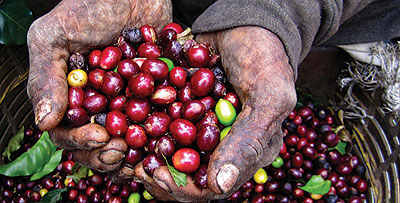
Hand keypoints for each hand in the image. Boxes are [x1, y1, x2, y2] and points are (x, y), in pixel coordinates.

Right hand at [27, 0, 171, 170]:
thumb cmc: (90, 6)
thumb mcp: (55, 35)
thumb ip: (45, 76)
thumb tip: (44, 123)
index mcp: (71, 96)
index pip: (67, 131)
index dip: (80, 142)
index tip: (99, 138)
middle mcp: (98, 104)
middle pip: (98, 143)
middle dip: (107, 154)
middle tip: (119, 152)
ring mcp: (127, 102)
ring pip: (127, 140)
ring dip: (134, 154)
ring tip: (142, 157)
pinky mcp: (154, 95)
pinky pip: (157, 121)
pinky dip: (161, 136)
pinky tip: (164, 142)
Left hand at [134, 26, 296, 201]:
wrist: (242, 22)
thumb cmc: (262, 57)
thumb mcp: (268, 96)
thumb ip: (249, 140)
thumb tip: (219, 187)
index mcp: (249, 151)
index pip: (215, 187)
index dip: (185, 189)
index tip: (157, 175)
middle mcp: (225, 146)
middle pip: (190, 178)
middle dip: (162, 178)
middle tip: (138, 168)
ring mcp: (204, 130)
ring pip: (173, 159)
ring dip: (150, 160)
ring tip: (131, 155)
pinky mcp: (187, 112)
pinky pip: (164, 131)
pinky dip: (147, 135)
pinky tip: (132, 132)